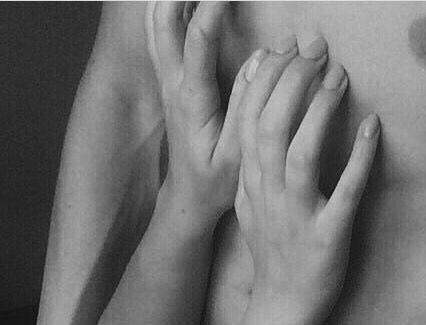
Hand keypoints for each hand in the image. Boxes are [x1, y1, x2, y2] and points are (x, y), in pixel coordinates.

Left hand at [148, 1, 251, 216]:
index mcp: (191, 100)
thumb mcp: (237, 153)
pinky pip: (161, 33)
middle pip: (162, 18)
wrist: (188, 196)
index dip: (213, 6)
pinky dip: (173, 9)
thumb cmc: (215, 180)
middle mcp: (172, 83)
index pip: (197, 39)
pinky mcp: (170, 81)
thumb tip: (262, 59)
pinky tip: (192, 2)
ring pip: (156, 20)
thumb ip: (247, 105)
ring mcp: (167, 79)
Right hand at [235, 40, 380, 324]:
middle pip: (272, 127)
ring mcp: (297, 216)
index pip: (248, 121)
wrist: (281, 307)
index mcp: (249, 185)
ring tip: (338, 77)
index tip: (284, 50)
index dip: (266, 80)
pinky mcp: (329, 237)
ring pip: (300, 154)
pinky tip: (372, 128)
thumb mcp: (250, 208)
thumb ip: (253, 168)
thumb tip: (259, 124)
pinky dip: (359, 159)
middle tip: (317, 51)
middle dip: (292, 82)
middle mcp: (268, 195)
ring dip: (319, 111)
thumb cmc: (273, 255)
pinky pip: (344, 193)